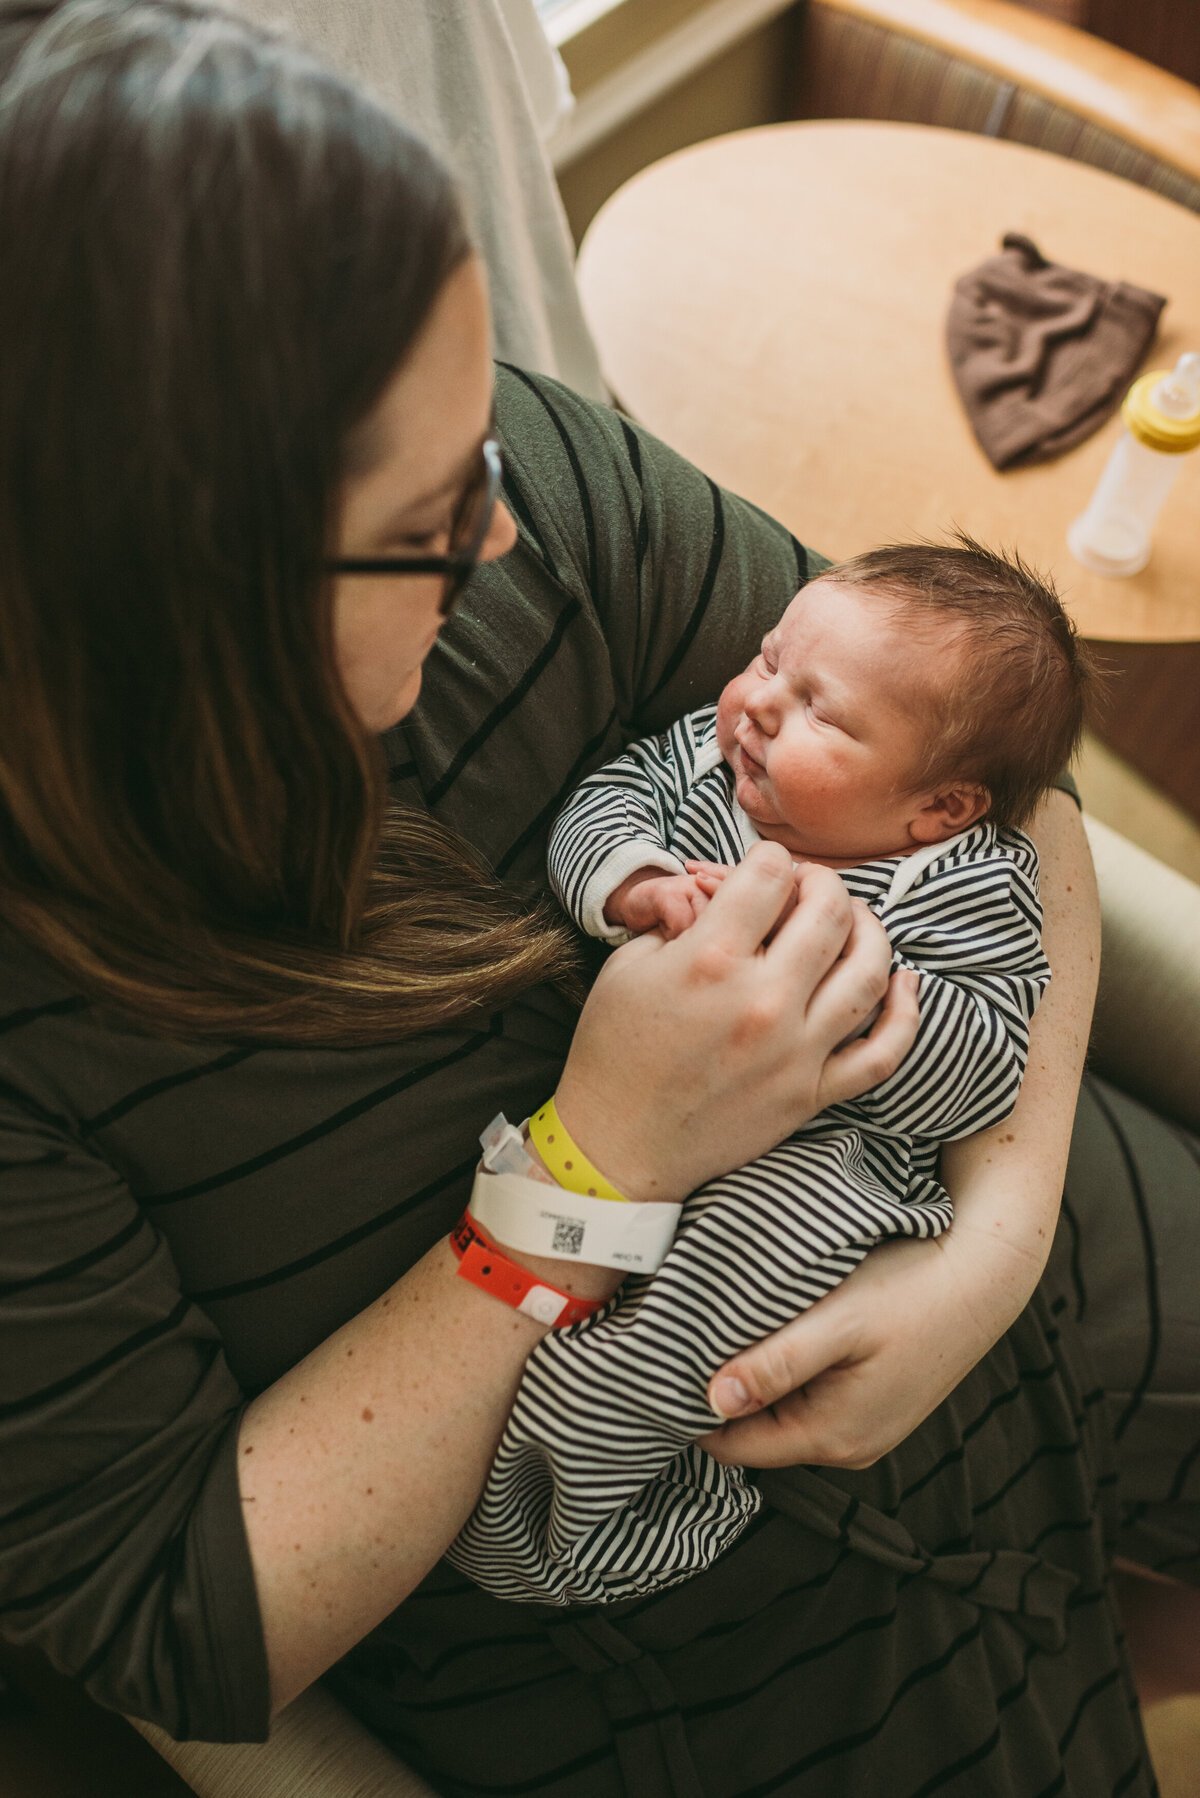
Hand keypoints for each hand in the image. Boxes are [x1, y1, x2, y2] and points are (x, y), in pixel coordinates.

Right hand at [557, 841, 918, 1202]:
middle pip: (829, 912)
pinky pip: (882, 1052)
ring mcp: (794, 1051)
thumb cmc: (614, 1051)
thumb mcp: (627, 967)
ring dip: (870, 931)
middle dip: (823, 883)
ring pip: (868, 972)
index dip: (769, 858)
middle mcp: (762, 1001)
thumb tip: (714, 887)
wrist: (618, 1145)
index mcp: (709, 960)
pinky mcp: (811, 1093)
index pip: (770, 875)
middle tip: (808, 886)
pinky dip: (905, 1013)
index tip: (764, 868)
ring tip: (854, 920)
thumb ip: (675, 916)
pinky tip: (903, 982)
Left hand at [699, 1228, 1019, 1468]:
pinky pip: (810, 1399)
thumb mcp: (837, 1323)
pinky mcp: (876, 1402)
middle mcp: (849, 1446)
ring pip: (782, 1413)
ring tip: (722, 1331)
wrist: (986, 1272)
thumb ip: (775, 1364)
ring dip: (753, 1379)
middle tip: (680, 1341)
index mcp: (833, 1437)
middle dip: (718, 1394)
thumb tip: (713, 1401)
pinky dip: (784, 1372)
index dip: (689, 1410)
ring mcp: (866, 1428)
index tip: (656, 1368)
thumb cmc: (912, 1290)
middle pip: (755, 1432)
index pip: (732, 1445)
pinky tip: (775, 1332)